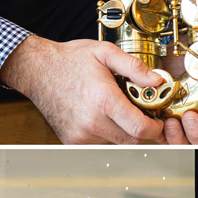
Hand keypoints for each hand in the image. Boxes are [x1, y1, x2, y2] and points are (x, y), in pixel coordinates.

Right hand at [0, 34, 167, 144]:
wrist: (37, 70)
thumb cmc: (70, 60)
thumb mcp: (105, 53)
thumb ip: (134, 67)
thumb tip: (157, 81)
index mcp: (103, 100)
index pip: (140, 128)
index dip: (156, 128)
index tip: (160, 122)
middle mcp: (91, 122)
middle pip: (131, 140)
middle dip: (144, 131)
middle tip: (145, 115)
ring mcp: (79, 135)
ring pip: (117, 145)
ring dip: (126, 133)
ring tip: (121, 111)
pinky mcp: (71, 141)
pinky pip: (100, 145)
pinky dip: (109, 135)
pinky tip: (105, 117)